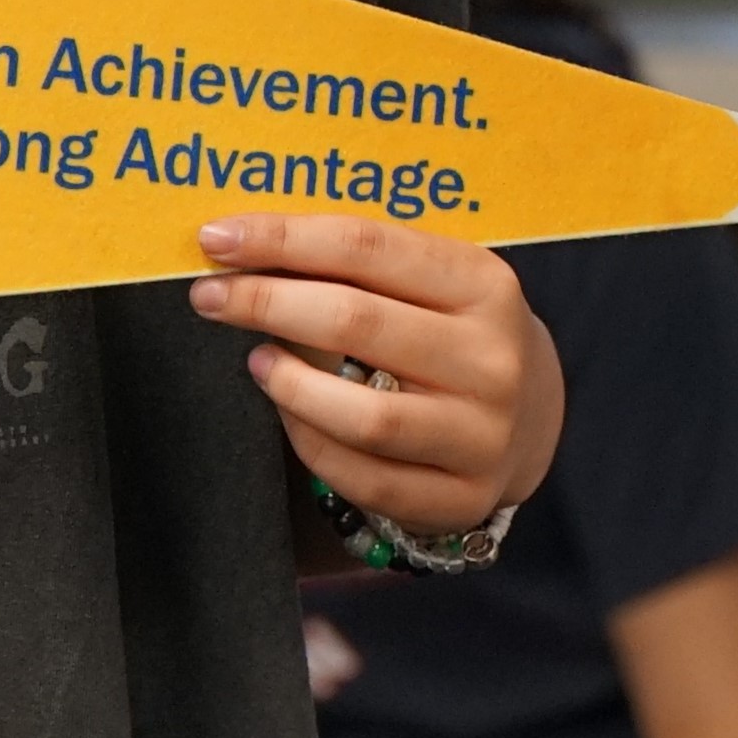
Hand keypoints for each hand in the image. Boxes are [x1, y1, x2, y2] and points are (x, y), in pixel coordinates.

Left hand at [190, 212, 563, 538]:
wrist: (528, 415)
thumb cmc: (450, 329)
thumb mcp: (430, 281)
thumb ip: (357, 263)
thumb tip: (240, 245)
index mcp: (485, 284)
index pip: (367, 246)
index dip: (283, 239)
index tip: (216, 239)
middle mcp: (492, 359)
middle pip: (355, 322)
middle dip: (266, 303)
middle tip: (209, 296)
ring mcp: (482, 434)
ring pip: (363, 415)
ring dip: (290, 384)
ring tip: (256, 361)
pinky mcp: (462, 497)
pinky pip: (364, 478)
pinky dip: (311, 444)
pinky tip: (290, 413)